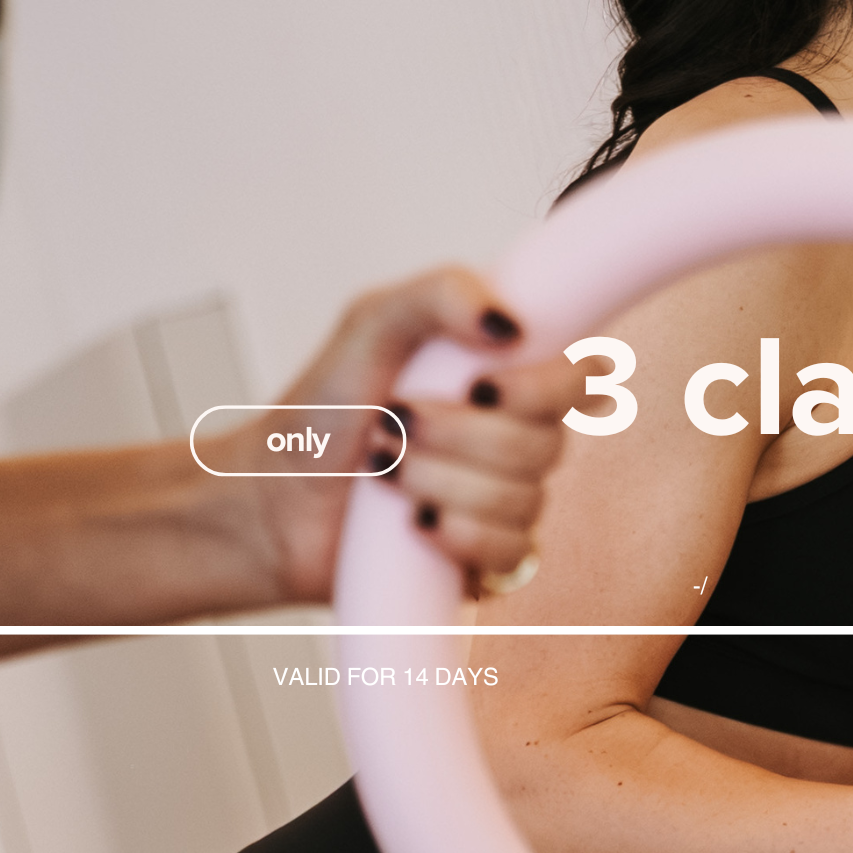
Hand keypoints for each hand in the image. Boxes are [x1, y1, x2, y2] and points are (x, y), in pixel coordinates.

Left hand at [216, 267, 578, 598]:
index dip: (543, 389)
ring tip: (385, 474)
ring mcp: (503, 500)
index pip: (581, 378)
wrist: (270, 499)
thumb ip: (440, 293)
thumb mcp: (370, 324)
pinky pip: (513, 554)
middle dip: (457, 438)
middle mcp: (514, 435)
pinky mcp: (486, 558)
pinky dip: (460, 538)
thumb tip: (507, 321)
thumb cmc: (319, 410)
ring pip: (524, 500)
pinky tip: (417, 526)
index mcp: (505, 374)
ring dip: (441, 485)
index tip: (480, 386)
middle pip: (547, 445)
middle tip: (393, 425)